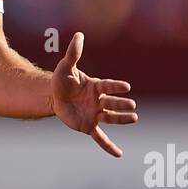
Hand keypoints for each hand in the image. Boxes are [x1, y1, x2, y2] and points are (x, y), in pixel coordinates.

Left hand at [50, 32, 136, 157]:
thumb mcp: (65, 66)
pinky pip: (100, 138)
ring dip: (122, 119)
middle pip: (112, 103)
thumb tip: (79, 34)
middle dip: (121, 104)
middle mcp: (99, 101)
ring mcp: (95, 114)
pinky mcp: (88, 126)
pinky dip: (109, 146)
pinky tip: (119, 154)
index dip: (116, 86)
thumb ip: (73, 52)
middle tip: (132, 105)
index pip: (107, 86)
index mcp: (96, 86)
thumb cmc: (62, 80)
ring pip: (111, 118)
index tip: (126, 87)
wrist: (53, 97)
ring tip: (134, 118)